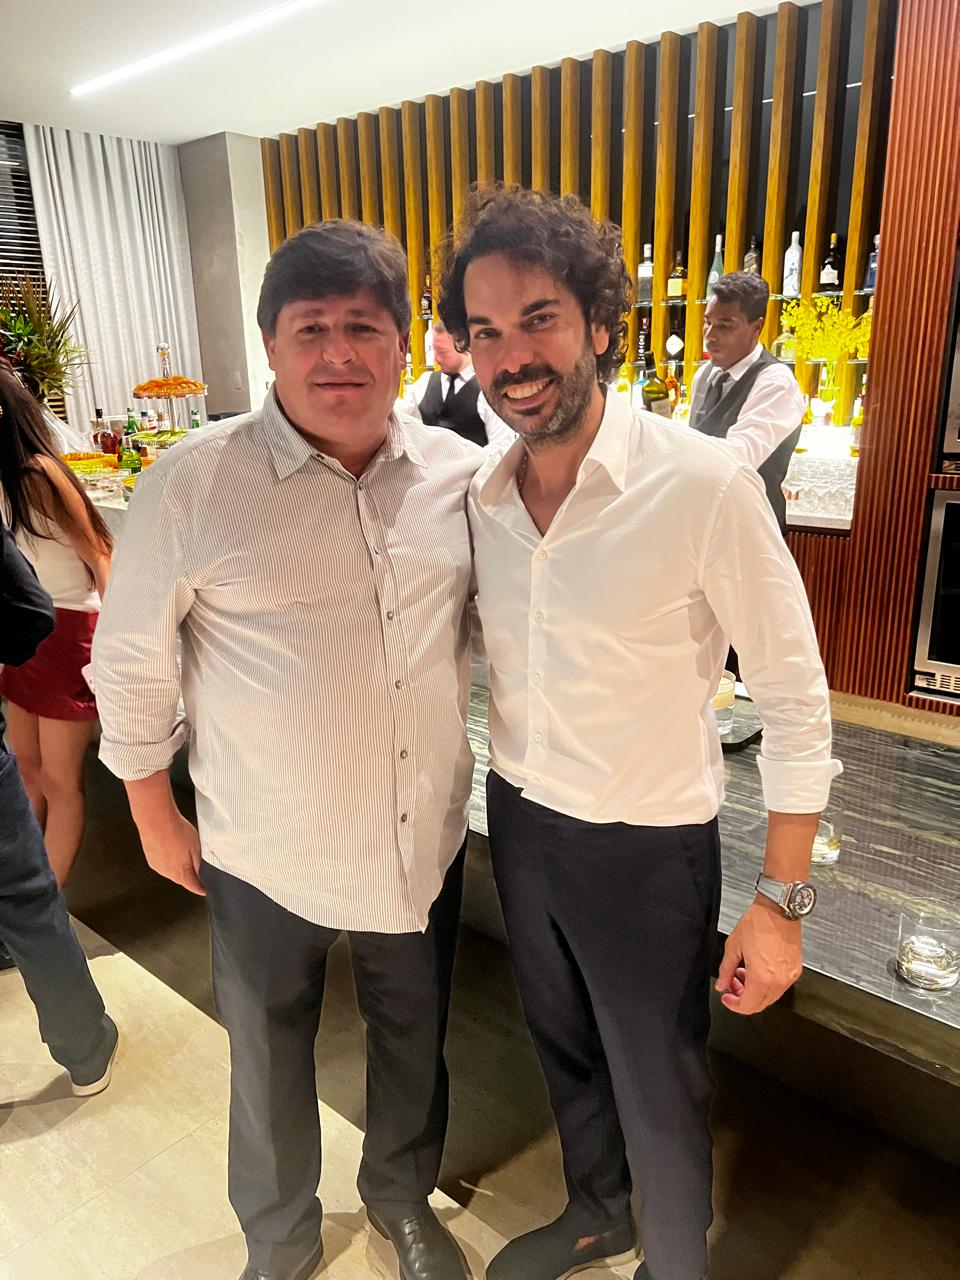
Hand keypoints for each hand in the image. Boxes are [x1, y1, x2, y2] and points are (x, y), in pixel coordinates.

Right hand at [138, 808, 204, 895]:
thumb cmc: (177, 831)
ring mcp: (157, 866)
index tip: (204, 890)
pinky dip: (168, 858)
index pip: (193, 886)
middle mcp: (167, 873)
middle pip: (183, 878)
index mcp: (181, 873)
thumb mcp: (197, 848)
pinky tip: (171, 845)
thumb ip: (199, 864)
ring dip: (178, 864)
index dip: (200, 888)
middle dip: (190, 873)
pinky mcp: (150, 858)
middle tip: (194, 860)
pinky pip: (163, 863)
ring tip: (181, 847)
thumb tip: (202, 874)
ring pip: (172, 870)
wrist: (156, 820)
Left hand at [715, 897, 802, 1014]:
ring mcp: (789, 976)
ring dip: (755, 991)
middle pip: (759, 1005)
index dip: (733, 1005)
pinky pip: (780, 987)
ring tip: (744, 973)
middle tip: (732, 983)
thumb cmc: (758, 923)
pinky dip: (767, 984)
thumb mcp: (733, 946)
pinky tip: (758, 970)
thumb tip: (722, 984)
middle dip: (743, 998)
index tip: (727, 996)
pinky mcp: (795, 970)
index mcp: (762, 978)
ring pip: (770, 997)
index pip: (747, 1006)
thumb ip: (726, 970)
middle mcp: (779, 981)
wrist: (779, 909)